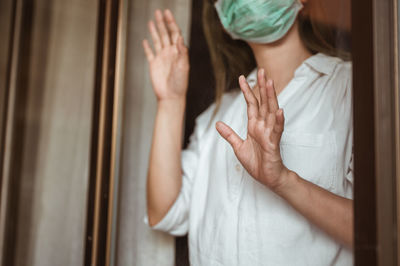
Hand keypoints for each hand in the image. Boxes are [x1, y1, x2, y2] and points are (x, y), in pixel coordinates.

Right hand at [142, 9, 188, 100]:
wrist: (171, 97)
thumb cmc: (180, 84)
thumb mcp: (184, 67)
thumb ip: (182, 52)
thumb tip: (180, 37)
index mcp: (178, 52)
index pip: (175, 33)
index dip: (171, 23)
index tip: (167, 13)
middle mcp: (170, 53)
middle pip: (165, 34)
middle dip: (162, 22)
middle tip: (159, 11)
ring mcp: (161, 58)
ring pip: (157, 40)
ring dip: (154, 30)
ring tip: (152, 20)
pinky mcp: (154, 65)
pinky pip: (149, 53)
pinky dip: (147, 46)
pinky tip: (145, 40)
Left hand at [216, 69, 289, 190]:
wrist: (267, 177)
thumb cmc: (256, 163)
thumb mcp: (238, 146)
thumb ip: (229, 134)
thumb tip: (218, 124)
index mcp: (254, 125)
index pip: (251, 104)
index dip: (247, 91)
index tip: (241, 77)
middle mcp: (263, 126)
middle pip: (263, 102)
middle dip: (262, 87)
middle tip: (262, 71)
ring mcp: (270, 133)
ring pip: (271, 111)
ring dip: (271, 97)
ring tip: (270, 83)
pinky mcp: (274, 143)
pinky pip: (277, 130)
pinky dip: (279, 121)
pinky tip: (280, 111)